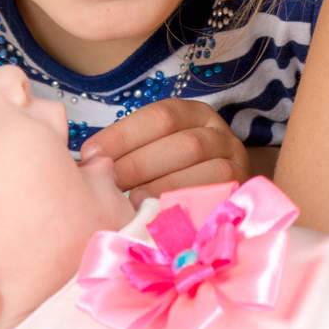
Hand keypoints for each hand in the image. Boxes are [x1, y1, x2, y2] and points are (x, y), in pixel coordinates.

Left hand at [78, 99, 249, 204]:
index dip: (124, 135)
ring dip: (162, 186)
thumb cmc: (170, 175)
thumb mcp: (153, 151)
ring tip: (131, 202)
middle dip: (139, 164)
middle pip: (183, 144)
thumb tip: (88, 161)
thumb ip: (128, 150)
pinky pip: (215, 196)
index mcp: (194, 114)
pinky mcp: (240, 193)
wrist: (217, 203)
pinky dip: (185, 204)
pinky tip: (159, 214)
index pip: (161, 117)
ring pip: (203, 168)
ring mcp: (235, 163)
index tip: (91, 154)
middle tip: (107, 185)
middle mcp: (220, 134)